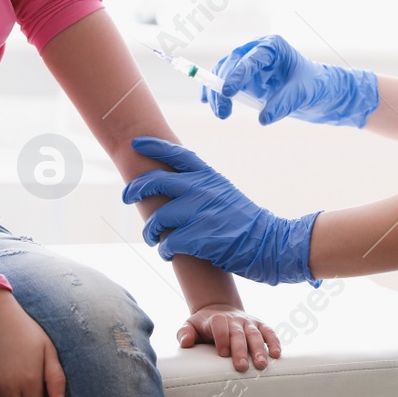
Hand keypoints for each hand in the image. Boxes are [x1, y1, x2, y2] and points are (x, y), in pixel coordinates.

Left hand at [122, 135, 321, 285]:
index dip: (153, 146)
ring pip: (158, 218)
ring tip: (152, 239)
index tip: (135, 143)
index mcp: (208, 176)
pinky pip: (168, 243)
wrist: (270, 243)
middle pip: (155, 181)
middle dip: (135, 189)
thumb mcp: (224, 192)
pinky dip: (165, 250)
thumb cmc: (245, 221)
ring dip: (150, 232)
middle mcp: (202, 189)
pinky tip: (168, 253)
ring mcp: (200, 212)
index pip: (176, 154)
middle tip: (127, 196)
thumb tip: (172, 186)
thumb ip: (201, 187)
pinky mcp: (200, 238)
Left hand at [178, 303, 282, 370]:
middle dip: (241, 349)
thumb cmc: (204, 325)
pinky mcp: (259, 325)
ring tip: (262, 364)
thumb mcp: (190, 325)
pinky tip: (277, 354)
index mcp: (216, 319)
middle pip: (238, 333)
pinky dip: (274, 341)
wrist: (219, 309)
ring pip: (255, 334)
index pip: (219, 325)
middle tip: (242, 366)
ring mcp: (248, 322)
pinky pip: (269, 332)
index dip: (222, 338)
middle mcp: (234, 320)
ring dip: (259, 349)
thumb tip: (185, 342)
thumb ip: (184, 333)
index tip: (223, 353)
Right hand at [202, 34, 379, 127]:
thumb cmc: (313, 85)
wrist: (316, 90)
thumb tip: (263, 119)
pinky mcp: (244, 76)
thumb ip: (284, 103)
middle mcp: (257, 50)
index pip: (250, 58)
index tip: (228, 93)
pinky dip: (215, 91)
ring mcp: (249, 63)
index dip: (237, 74)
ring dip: (217, 93)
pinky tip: (208, 103)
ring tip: (221, 114)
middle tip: (223, 112)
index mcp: (273, 46)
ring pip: (224, 72)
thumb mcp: (302, 94)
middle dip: (222, 87)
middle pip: (232, 64)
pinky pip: (223, 81)